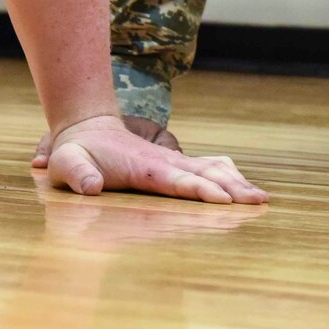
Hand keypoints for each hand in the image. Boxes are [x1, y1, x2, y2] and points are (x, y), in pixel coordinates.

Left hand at [38, 114, 266, 204]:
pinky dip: (229, 175)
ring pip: (213, 169)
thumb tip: (91, 188)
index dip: (201, 190)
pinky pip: (208, 167)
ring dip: (237, 181)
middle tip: (259, 202)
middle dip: (233, 188)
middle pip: (206, 174)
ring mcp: (172, 161)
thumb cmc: (76, 150)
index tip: (225, 200)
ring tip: (261, 198)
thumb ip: (77, 174)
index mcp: (145, 167)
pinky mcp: (174, 163)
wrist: (86, 126)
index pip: (179, 180)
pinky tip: (243, 186)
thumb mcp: (67, 162)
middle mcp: (165, 162)